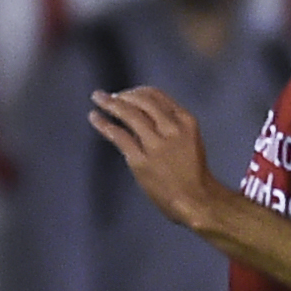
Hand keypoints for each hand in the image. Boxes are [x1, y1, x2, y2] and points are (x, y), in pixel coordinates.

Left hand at [87, 86, 221, 231]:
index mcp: (185, 120)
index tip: (126, 94)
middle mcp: (171, 128)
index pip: (157, 96)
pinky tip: (95, 117)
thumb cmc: (191, 171)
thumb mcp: (188, 138)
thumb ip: (169, 124)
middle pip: (141, 101)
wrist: (196, 198)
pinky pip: (119, 136)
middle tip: (107, 96)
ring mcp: (156, 144)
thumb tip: (140, 112)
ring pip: (129, 114)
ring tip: (97, 98)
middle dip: (122, 95)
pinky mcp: (141, 160)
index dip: (137, 92)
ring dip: (109, 103)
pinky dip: (104, 124)